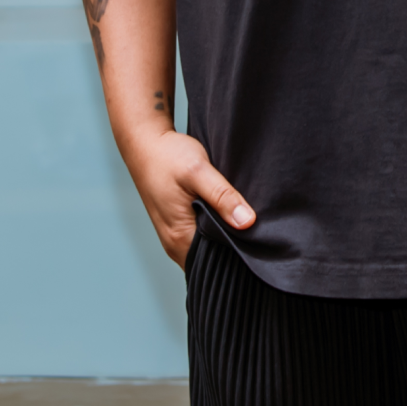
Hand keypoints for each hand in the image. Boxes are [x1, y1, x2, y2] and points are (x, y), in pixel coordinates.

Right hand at [121, 126, 254, 266]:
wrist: (144, 143)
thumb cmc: (167, 156)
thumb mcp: (198, 171)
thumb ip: (222, 196)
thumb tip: (247, 222)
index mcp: (180, 239)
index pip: (219, 263)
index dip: (241, 253)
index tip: (261, 238)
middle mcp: (175, 245)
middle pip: (215, 258)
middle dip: (236, 246)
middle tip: (258, 226)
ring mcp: (174, 237)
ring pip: (209, 247)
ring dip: (226, 236)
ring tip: (245, 218)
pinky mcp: (177, 227)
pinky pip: (202, 237)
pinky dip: (216, 228)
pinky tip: (227, 214)